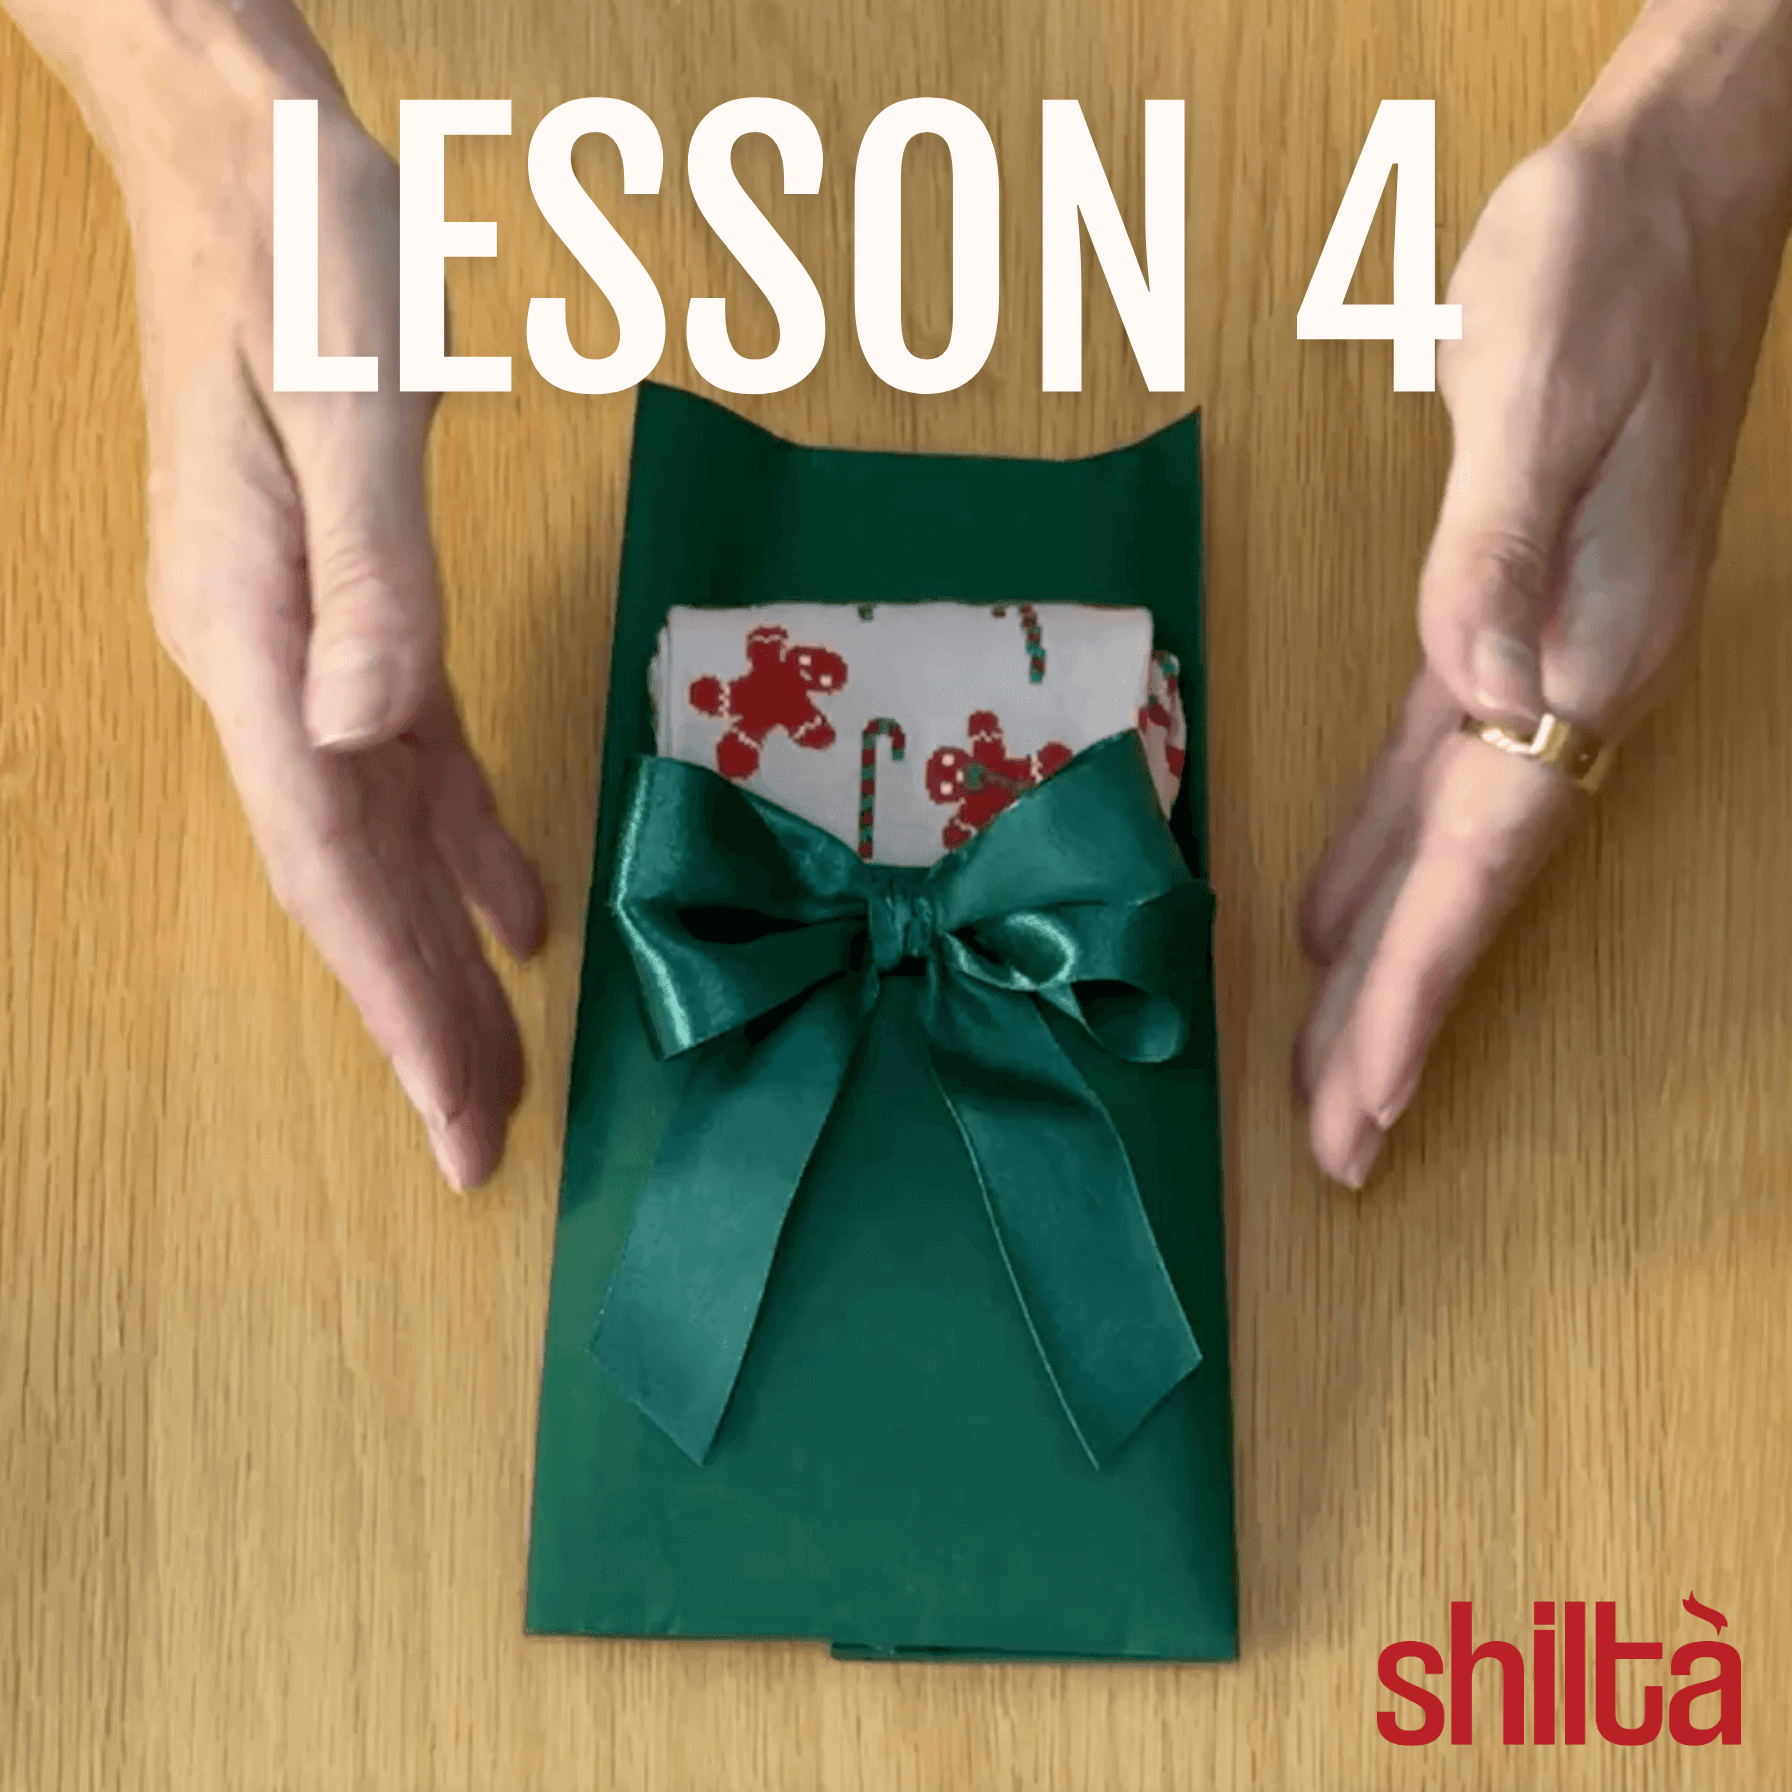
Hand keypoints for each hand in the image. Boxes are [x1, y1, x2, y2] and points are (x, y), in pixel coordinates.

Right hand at [32, 1, 546, 1188]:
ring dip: (438, 948)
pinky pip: (408, 758)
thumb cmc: (298, 258)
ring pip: (379, 836)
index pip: (333, 865)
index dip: (397, 1001)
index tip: (456, 1119)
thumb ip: (372, 578)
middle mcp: (268, 665)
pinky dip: (464, 838)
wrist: (242, 161)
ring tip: (495, 1059)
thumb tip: (366, 732)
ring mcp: (301, 639)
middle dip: (418, 1015)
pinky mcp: (346, 604)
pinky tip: (510, 902)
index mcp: (258, 639)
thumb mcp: (353, 403)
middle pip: (352, 881)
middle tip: (481, 1141)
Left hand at [1294, 14, 1791, 1186]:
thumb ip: (1493, 550)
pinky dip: (1382, 850)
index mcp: (1585, 646)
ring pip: (1449, 847)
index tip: (1366, 1100)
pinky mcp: (1508, 620)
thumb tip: (1476, 680)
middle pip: (1469, 886)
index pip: (1485, 857)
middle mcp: (1574, 676)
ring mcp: (1546, 656)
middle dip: (1398, 1016)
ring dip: (1390, 956)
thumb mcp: (1534, 386)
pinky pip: (1435, 773)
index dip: (1419, 986)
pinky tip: (1339, 901)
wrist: (1673, 189)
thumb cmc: (1601, 270)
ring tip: (1335, 1059)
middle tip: (1339, 1142)